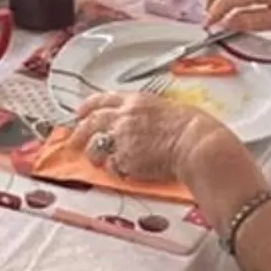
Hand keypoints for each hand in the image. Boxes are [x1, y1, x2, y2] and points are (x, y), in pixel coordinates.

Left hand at [48, 88, 225, 187]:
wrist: (196, 144)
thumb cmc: (193, 128)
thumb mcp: (167, 108)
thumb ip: (147, 114)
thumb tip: (143, 122)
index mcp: (135, 101)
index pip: (102, 100)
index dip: (88, 107)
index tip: (81, 112)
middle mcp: (123, 117)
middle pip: (90, 123)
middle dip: (79, 132)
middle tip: (74, 141)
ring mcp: (121, 139)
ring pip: (94, 147)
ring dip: (94, 155)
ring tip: (97, 161)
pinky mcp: (124, 160)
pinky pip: (111, 167)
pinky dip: (114, 170)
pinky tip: (122, 171)